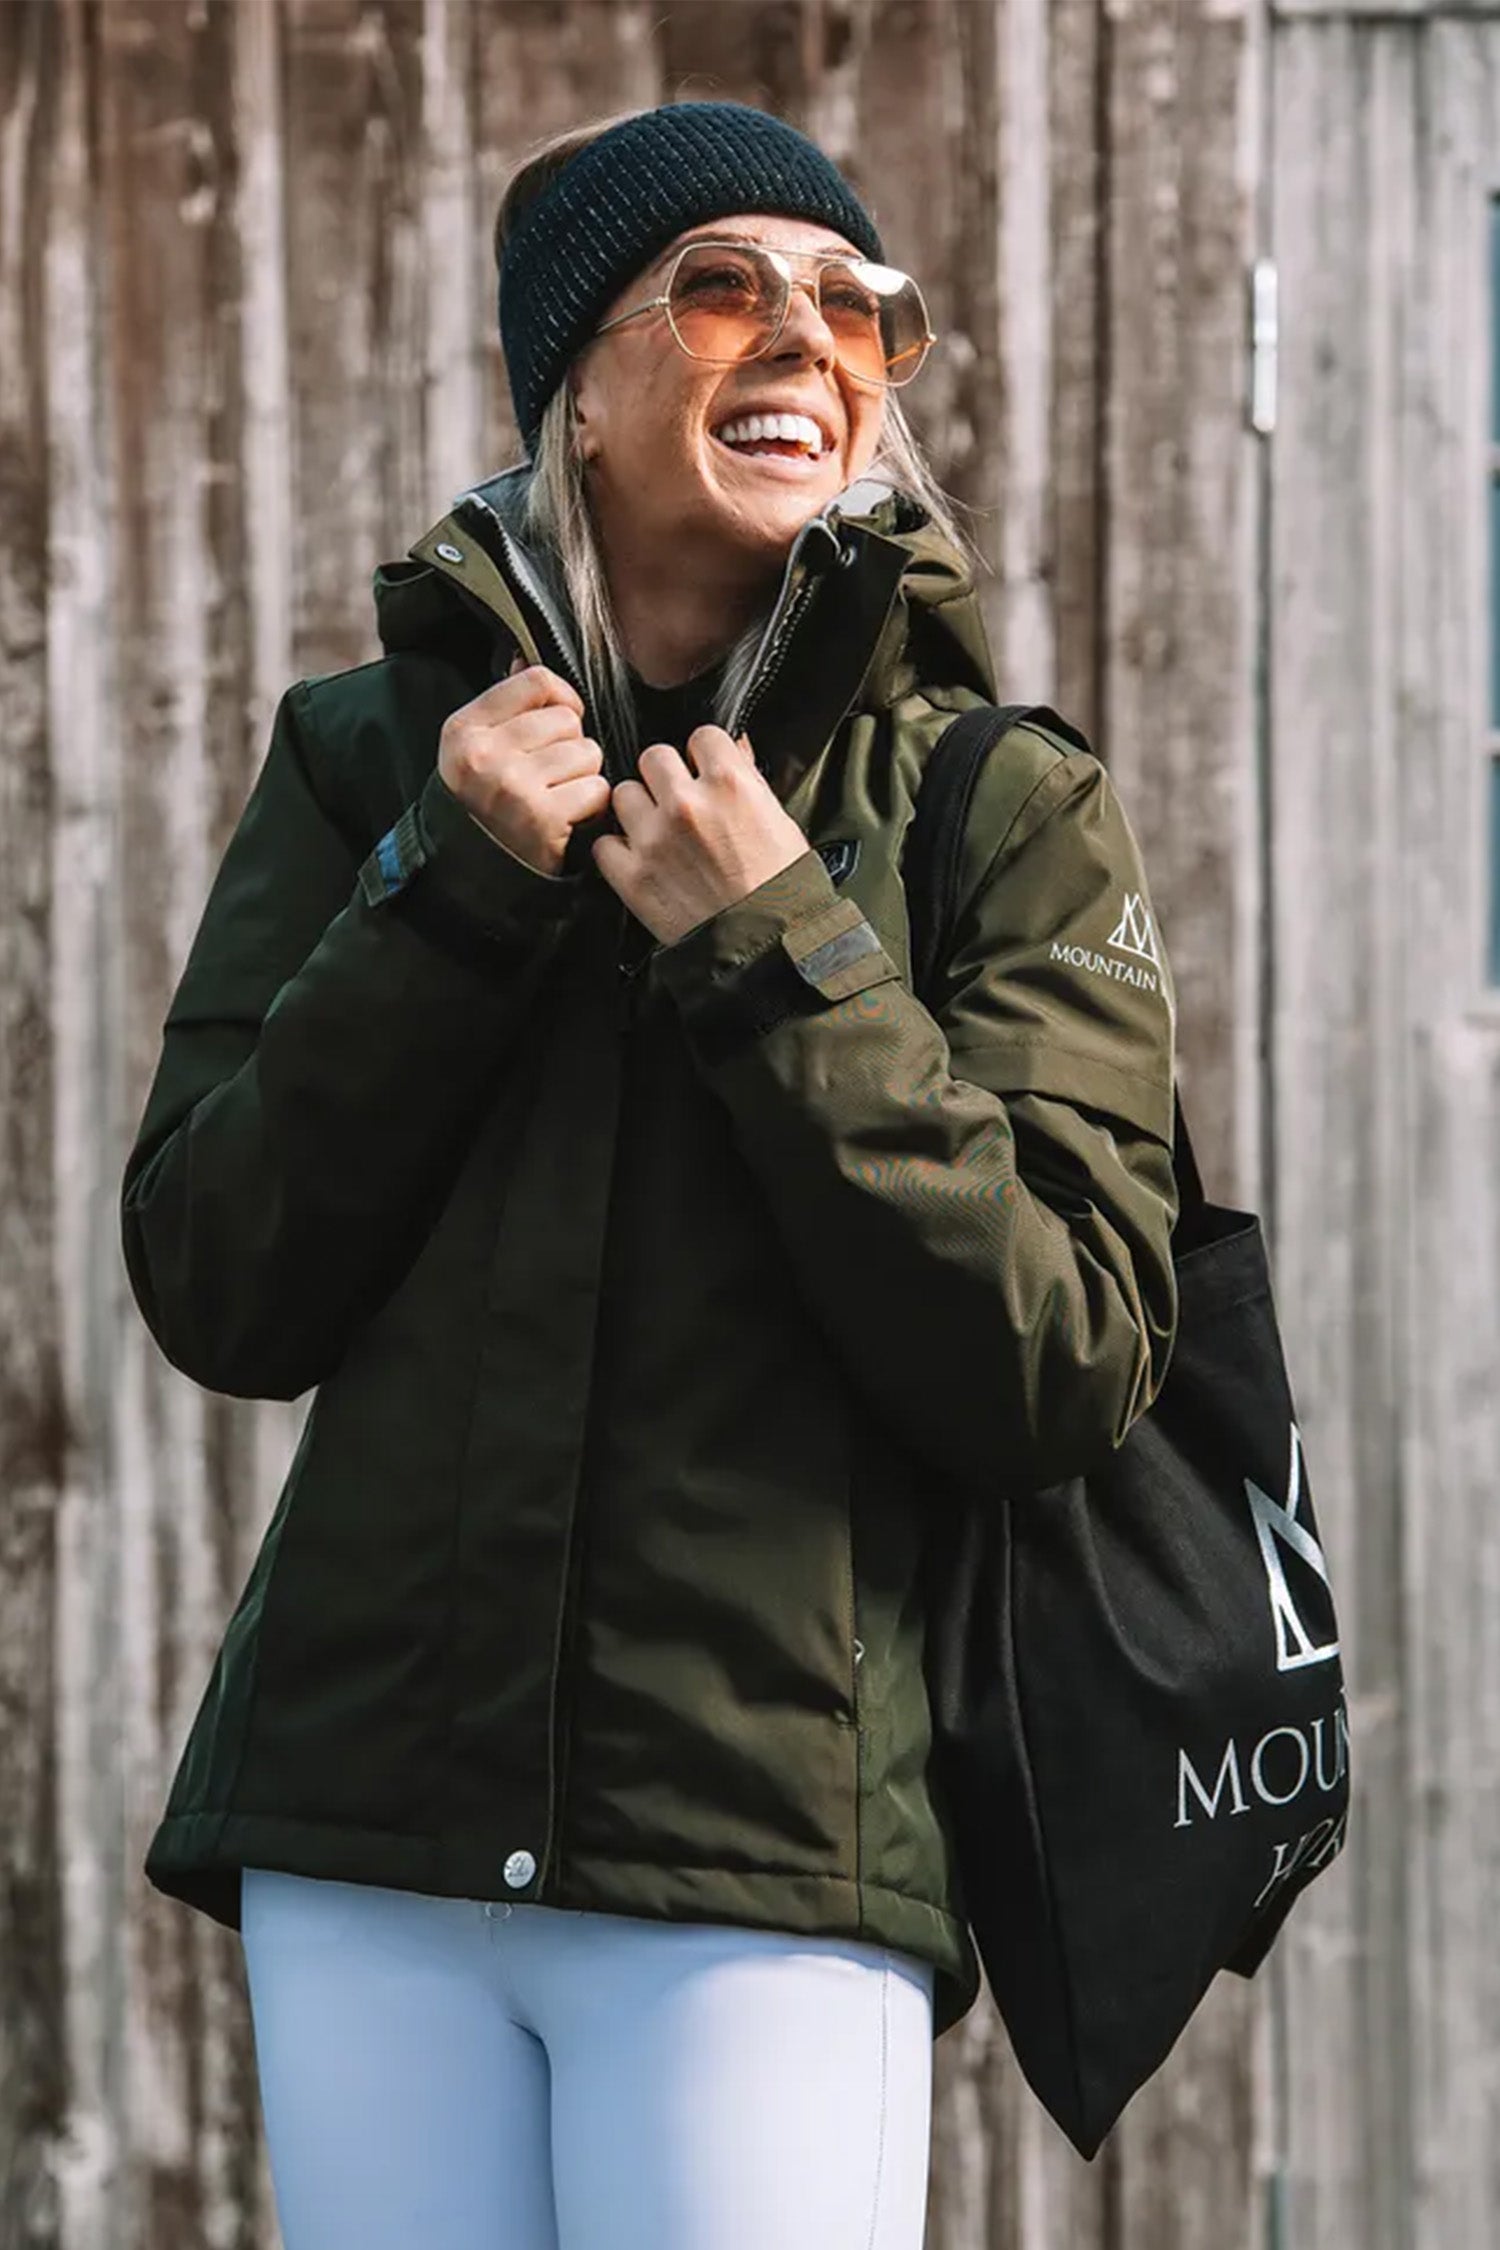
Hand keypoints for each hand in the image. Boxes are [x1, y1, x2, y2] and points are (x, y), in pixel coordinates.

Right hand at [437, 655, 611, 876]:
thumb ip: (504, 705)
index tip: (557, 723)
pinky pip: (597, 791)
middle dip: (569, 745)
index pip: (537, 680)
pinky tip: (566, 818)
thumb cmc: (482, 805)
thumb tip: (526, 656)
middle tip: (549, 774)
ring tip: (556, 796)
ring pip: (588, 753)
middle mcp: (485, 756)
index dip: (560, 699)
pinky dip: (590, 806)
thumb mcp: (473, 749)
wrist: (472, 873)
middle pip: (567, 719)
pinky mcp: (544, 821)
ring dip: (583, 776)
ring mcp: (514, 789)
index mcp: (464, 730)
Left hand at [592, 725, 809, 945]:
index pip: (701, 736)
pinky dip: (617, 851)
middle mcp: (687, 803)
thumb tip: (733, 751)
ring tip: (656, 832)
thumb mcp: (780, 822)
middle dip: (665, 777)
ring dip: (637, 810)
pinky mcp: (631, 876)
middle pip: (654, 758)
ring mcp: (654, 838)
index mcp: (730, 784)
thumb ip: (749, 781)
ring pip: (623, 794)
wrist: (767, 948)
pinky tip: (638, 861)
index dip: (703, 755)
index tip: (703, 770)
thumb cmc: (783, 889)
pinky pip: (604, 844)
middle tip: (676, 800)